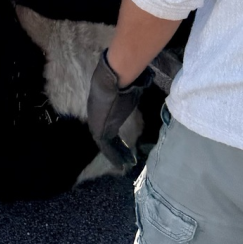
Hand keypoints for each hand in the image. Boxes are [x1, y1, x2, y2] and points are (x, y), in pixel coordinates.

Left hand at [86, 49, 151, 168]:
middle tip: (126, 159)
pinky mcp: (99, 131)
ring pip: (107, 145)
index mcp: (102, 108)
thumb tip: (145, 78)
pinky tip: (121, 165)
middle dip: (117, 149)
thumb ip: (134, 88)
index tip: (124, 144)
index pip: (108, 126)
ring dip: (116, 155)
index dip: (116, 137)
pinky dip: (114, 156)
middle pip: (107, 138)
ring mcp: (97, 125)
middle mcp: (97, 118)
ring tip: (125, 165)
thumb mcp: (129, 88)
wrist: (111, 80)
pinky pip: (106, 147)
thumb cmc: (122, 80)